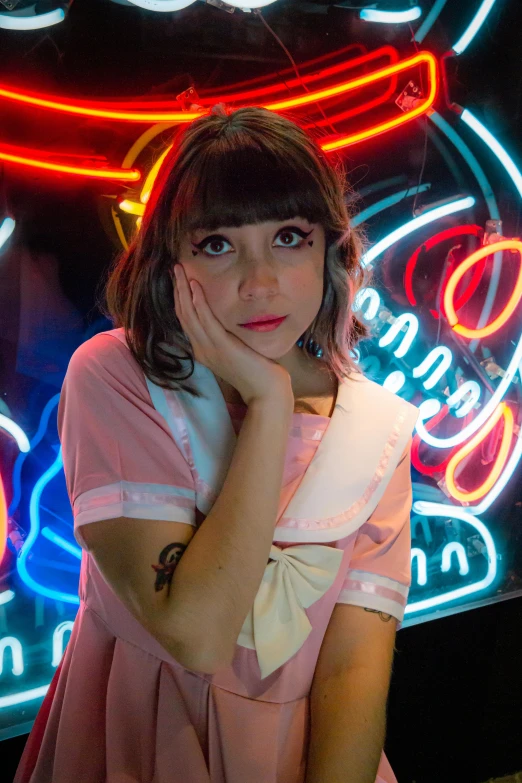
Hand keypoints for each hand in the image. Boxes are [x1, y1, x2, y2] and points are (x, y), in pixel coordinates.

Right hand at [173, 264, 292, 407]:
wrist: (266, 392)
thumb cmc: (256, 372)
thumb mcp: (236, 352)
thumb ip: (227, 338)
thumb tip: (227, 322)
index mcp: (203, 351)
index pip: (185, 320)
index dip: (179, 299)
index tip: (178, 280)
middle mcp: (201, 349)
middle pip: (182, 314)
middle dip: (177, 290)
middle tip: (174, 268)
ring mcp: (209, 348)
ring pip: (189, 315)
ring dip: (183, 290)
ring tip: (179, 270)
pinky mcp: (222, 346)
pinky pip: (206, 320)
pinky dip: (198, 302)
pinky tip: (195, 287)